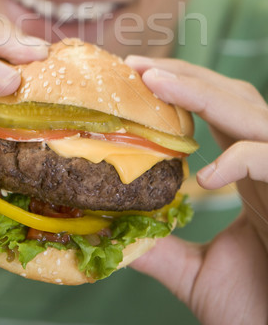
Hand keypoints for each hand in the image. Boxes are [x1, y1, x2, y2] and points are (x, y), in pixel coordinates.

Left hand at [125, 56, 267, 324]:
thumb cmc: (258, 311)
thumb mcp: (197, 275)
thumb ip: (162, 249)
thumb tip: (111, 233)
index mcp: (251, 174)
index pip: (218, 111)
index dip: (182, 88)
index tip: (137, 76)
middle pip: (234, 98)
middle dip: (187, 76)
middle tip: (137, 65)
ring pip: (253, 116)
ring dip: (203, 94)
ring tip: (154, 81)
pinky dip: (241, 161)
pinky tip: (206, 176)